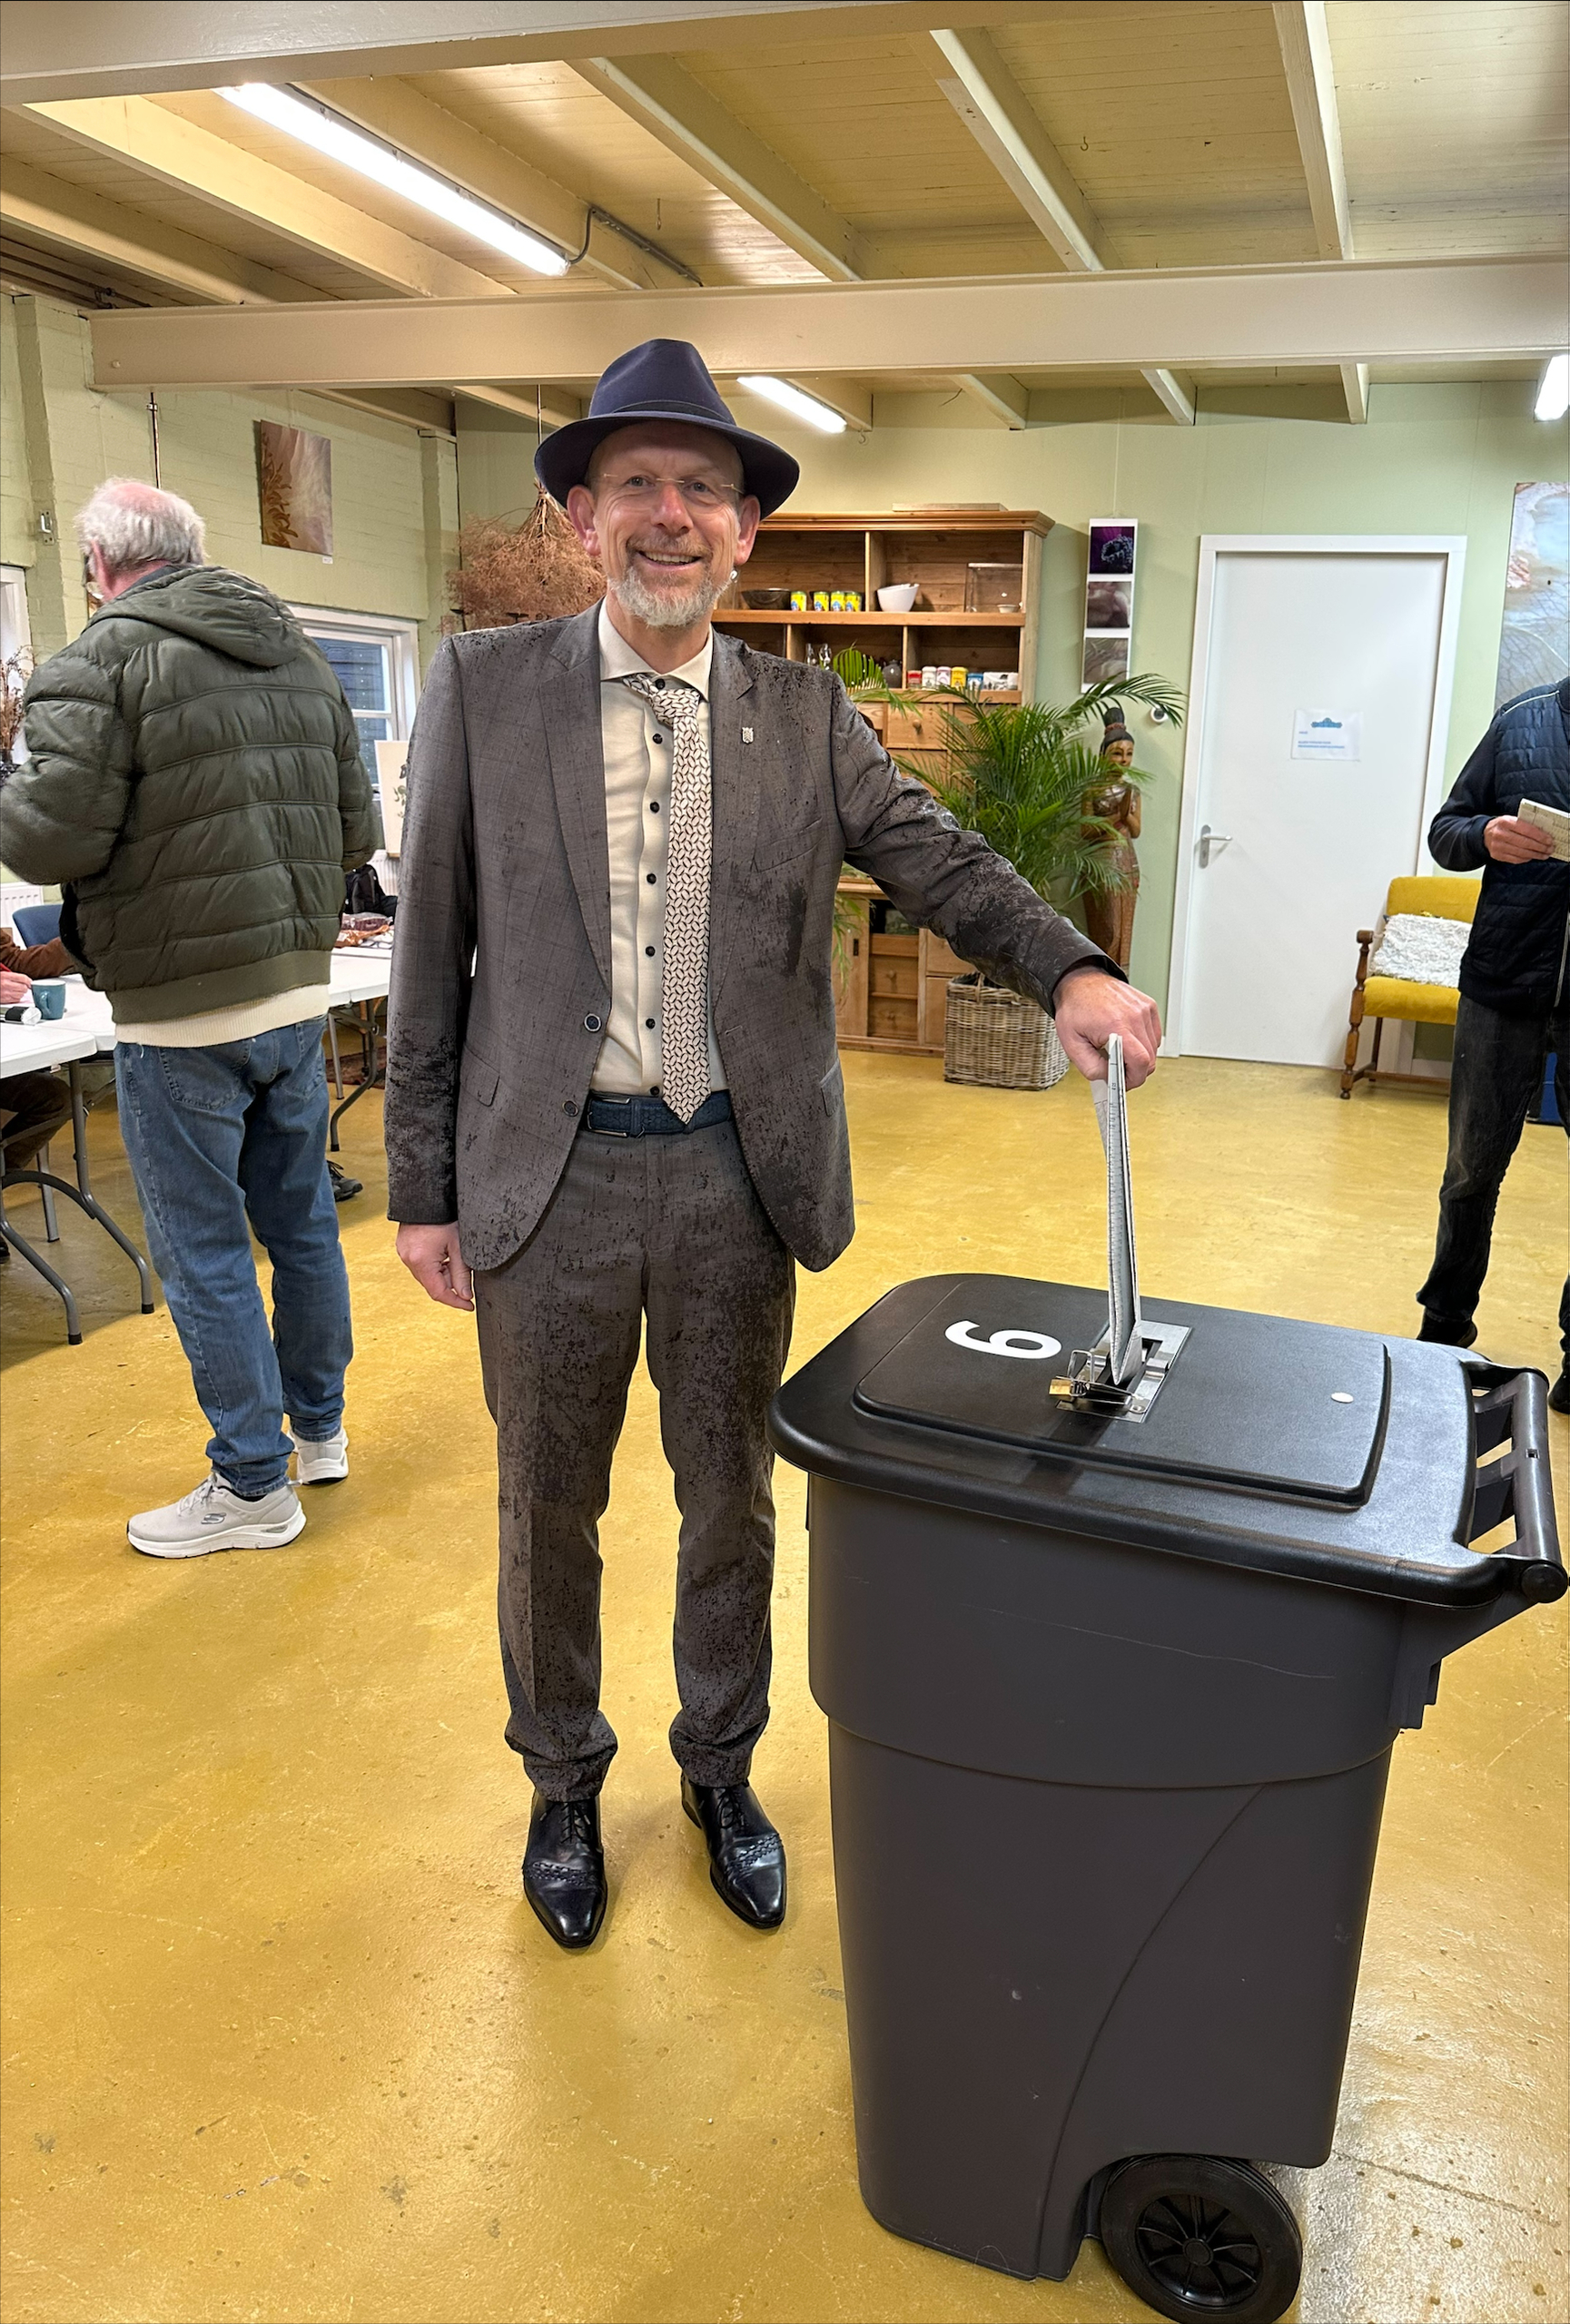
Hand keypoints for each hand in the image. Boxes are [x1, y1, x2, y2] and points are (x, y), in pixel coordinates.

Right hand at [0, 968, 31, 1004]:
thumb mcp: (2, 975)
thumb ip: (12, 976)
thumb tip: (24, 979)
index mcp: (5, 976)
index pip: (23, 978)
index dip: (29, 981)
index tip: (30, 983)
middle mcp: (6, 984)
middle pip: (24, 987)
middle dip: (24, 987)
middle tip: (20, 986)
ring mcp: (6, 993)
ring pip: (21, 994)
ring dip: (20, 993)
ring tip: (14, 990)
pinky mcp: (6, 1000)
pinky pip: (17, 1000)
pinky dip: (16, 998)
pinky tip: (12, 995)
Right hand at [396, 1221, 473, 1310]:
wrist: (425, 1195)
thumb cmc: (443, 1216)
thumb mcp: (459, 1246)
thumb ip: (462, 1273)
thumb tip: (466, 1295)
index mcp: (421, 1260)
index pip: (438, 1292)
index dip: (455, 1302)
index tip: (469, 1306)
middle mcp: (408, 1259)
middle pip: (432, 1284)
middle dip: (450, 1284)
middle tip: (466, 1273)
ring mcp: (404, 1253)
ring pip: (426, 1275)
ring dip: (442, 1273)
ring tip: (454, 1256)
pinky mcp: (404, 1247)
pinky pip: (420, 1264)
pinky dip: (434, 1265)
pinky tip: (444, 1252)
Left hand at [1053, 966, 1161, 1086]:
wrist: (1080, 982)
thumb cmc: (1075, 1008)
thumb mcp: (1072, 1044)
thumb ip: (1090, 1067)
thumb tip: (1108, 1078)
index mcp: (1116, 1025)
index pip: (1141, 1062)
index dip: (1134, 1079)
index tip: (1123, 1084)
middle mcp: (1135, 1016)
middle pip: (1150, 1058)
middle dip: (1135, 1071)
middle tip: (1118, 1071)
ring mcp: (1144, 1010)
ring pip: (1154, 1048)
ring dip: (1139, 1057)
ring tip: (1120, 1053)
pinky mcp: (1149, 1006)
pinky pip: (1154, 1035)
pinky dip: (1144, 1043)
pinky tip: (1128, 1040)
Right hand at [1484, 815, 1555, 863]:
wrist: (1484, 834)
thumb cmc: (1502, 826)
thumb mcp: (1511, 819)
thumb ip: (1525, 824)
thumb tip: (1543, 834)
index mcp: (1505, 822)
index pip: (1526, 829)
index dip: (1540, 836)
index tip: (1549, 840)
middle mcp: (1500, 834)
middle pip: (1525, 843)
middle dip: (1540, 847)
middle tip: (1549, 849)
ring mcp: (1498, 846)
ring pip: (1521, 852)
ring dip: (1535, 854)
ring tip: (1544, 854)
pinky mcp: (1497, 855)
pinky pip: (1515, 859)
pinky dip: (1526, 859)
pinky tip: (1532, 857)